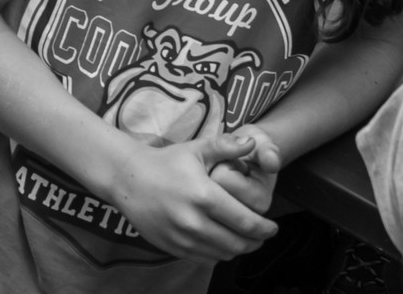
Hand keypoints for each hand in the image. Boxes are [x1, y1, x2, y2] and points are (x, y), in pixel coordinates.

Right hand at [106, 129, 277, 262]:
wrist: (129, 179)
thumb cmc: (166, 162)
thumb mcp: (195, 150)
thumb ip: (225, 147)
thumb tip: (251, 143)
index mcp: (204, 196)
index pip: (245, 222)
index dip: (265, 228)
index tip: (273, 227)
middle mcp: (194, 222)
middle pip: (238, 243)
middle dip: (256, 241)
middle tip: (262, 234)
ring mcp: (183, 238)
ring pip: (224, 254)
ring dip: (239, 249)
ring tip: (244, 238)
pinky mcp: (174, 248)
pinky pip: (206, 258)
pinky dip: (219, 253)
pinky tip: (222, 241)